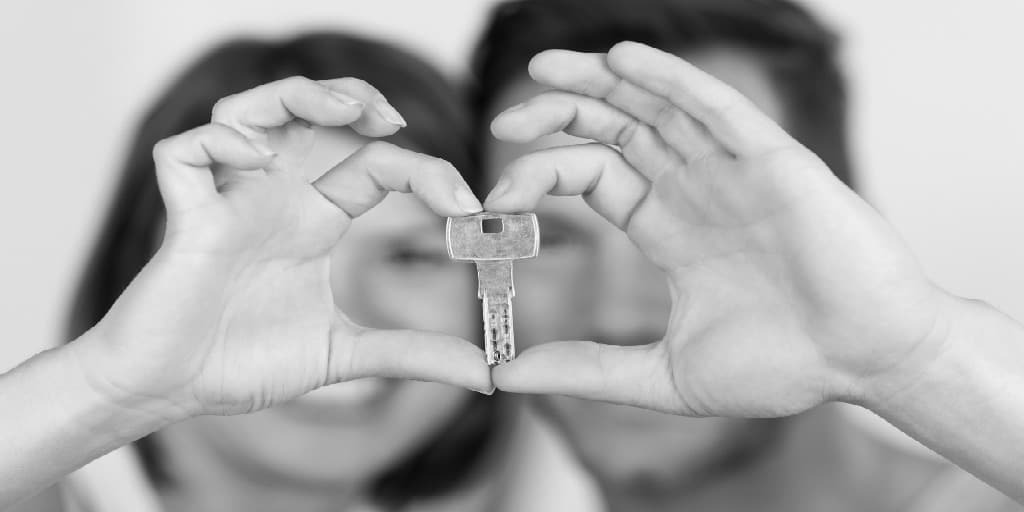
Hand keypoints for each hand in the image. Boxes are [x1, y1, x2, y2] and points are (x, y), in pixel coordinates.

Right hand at [71, 76, 491, 419]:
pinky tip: (258, 164)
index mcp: (316, 221)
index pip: (376, 166)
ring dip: (297, 96)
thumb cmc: (245, 364)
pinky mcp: (184, 219)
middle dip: (356, 98)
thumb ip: (413, 355)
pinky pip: (184, 152)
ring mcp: (228, 202)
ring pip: (249, 109)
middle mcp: (275, 199)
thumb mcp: (345, 354)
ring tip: (345, 111)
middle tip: (395, 119)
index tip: (467, 206)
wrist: (174, 394)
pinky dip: (219, 143)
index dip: (425, 172)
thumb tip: (487, 376)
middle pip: (312, 113)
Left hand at [486, 42, 949, 416]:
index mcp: (668, 228)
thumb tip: (507, 377)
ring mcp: (732, 169)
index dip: (543, 176)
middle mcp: (694, 189)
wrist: (868, 362)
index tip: (499, 198)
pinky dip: (669, 79)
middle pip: (615, 130)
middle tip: (508, 119)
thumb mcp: (664, 376)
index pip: (594, 176)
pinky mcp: (772, 159)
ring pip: (657, 105)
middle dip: (560, 114)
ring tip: (544, 69)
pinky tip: (624, 60)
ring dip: (601, 81)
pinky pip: (715, 105)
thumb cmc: (785, 368)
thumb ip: (588, 370)